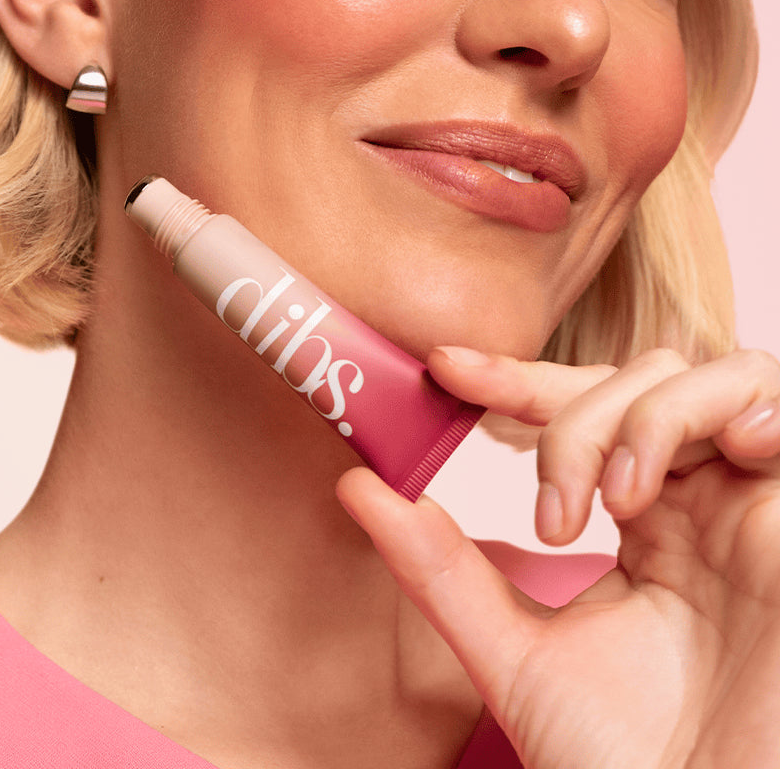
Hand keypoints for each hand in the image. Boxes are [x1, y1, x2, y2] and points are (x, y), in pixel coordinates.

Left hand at [337, 346, 779, 768]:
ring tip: (622, 501)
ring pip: (715, 378)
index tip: (445, 368)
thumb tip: (358, 487)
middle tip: (553, 513)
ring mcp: (753, 511)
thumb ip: (441, 569)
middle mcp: (699, 505)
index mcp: (641, 524)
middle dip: (580, 418)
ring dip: (653, 417)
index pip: (580, 411)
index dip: (516, 377)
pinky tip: (725, 452)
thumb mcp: (514, 653)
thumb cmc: (620, 764)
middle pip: (644, 381)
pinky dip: (752, 408)